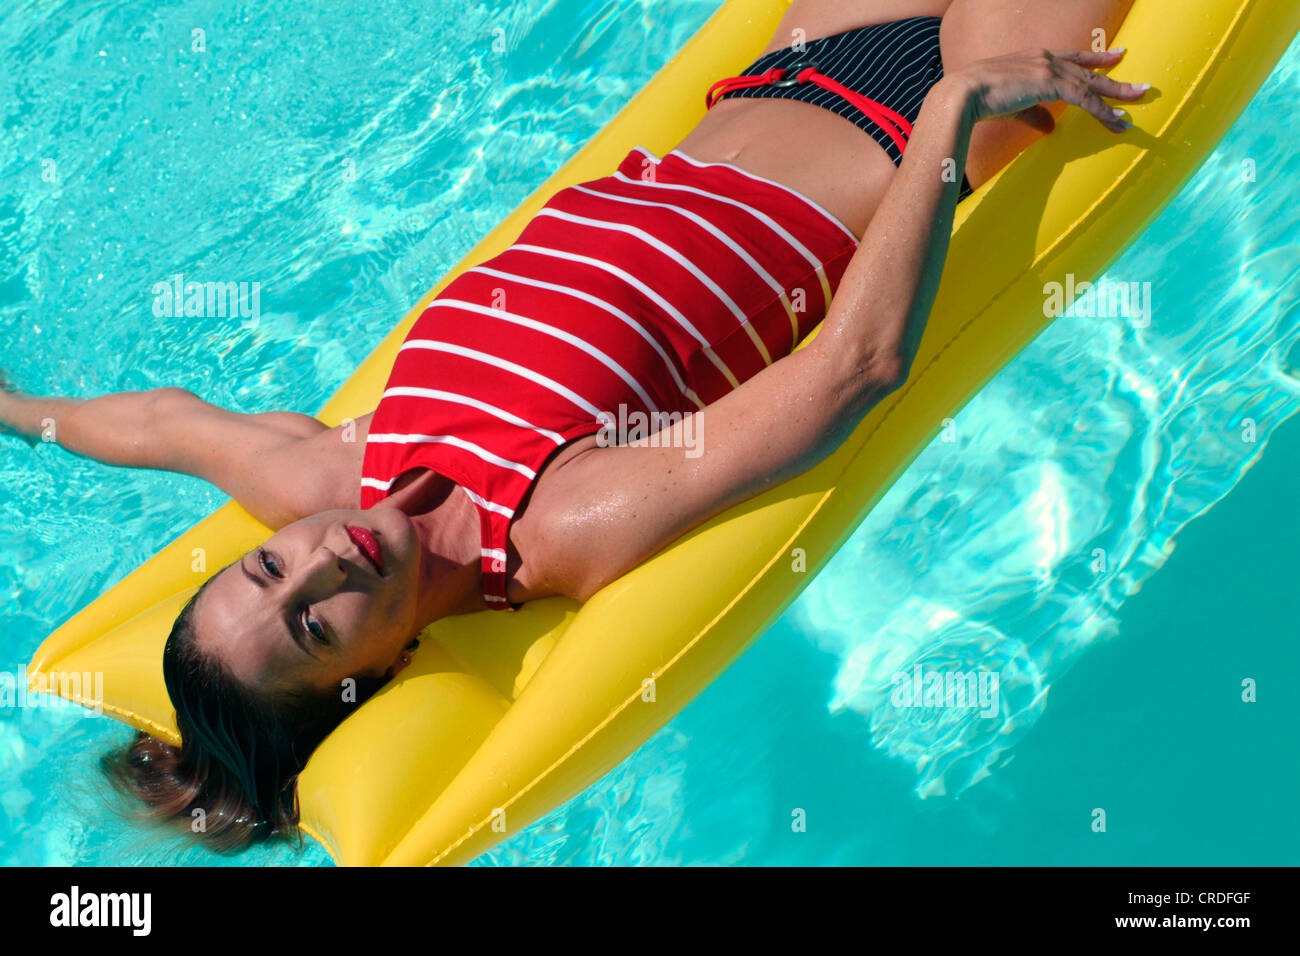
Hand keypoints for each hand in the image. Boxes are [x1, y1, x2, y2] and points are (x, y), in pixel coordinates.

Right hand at [952, 47, 1148, 133]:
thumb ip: (1034, 114)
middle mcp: (1046, 58)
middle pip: (1088, 69)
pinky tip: (1116, 119)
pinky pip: (1084, 98)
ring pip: (1091, 83)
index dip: (1095, 59)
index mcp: (1035, 58)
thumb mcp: (1012, 107)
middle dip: (1115, 77)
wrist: (963, 94)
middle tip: (1139, 85)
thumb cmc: (978, 100)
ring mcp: (1049, 68)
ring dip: (1117, 94)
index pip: (1072, 57)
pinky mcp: (1050, 83)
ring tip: (1139, 100)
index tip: (1116, 56)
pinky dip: (1102, 110)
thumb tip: (1050, 127)